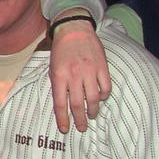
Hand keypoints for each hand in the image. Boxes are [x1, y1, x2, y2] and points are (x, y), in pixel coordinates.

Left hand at [50, 17, 110, 132]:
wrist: (73, 29)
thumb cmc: (60, 50)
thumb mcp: (52, 66)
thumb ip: (57, 84)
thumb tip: (62, 104)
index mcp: (58, 76)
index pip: (60, 103)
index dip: (63, 118)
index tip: (65, 129)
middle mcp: (74, 75)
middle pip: (78, 104)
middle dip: (80, 119)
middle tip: (82, 128)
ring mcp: (89, 71)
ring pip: (94, 98)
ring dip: (93, 110)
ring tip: (92, 115)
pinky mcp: (102, 67)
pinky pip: (106, 87)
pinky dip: (104, 96)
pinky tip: (101, 98)